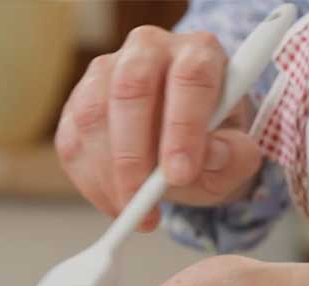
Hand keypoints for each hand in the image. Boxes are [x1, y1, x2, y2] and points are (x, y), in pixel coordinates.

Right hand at [57, 26, 262, 230]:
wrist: (182, 144)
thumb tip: (211, 156)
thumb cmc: (211, 144)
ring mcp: (105, 73)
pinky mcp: (76, 104)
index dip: (183, 127)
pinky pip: (71, 143)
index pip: (189, 77)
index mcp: (197, 52)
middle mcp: (148, 51)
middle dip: (133, 154)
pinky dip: (89, 183)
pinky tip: (115, 203)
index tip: (179, 175)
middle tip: (142, 202)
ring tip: (132, 210)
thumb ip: (234, 156)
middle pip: (130, 87)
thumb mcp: (237, 156)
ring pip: (92, 115)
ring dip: (107, 173)